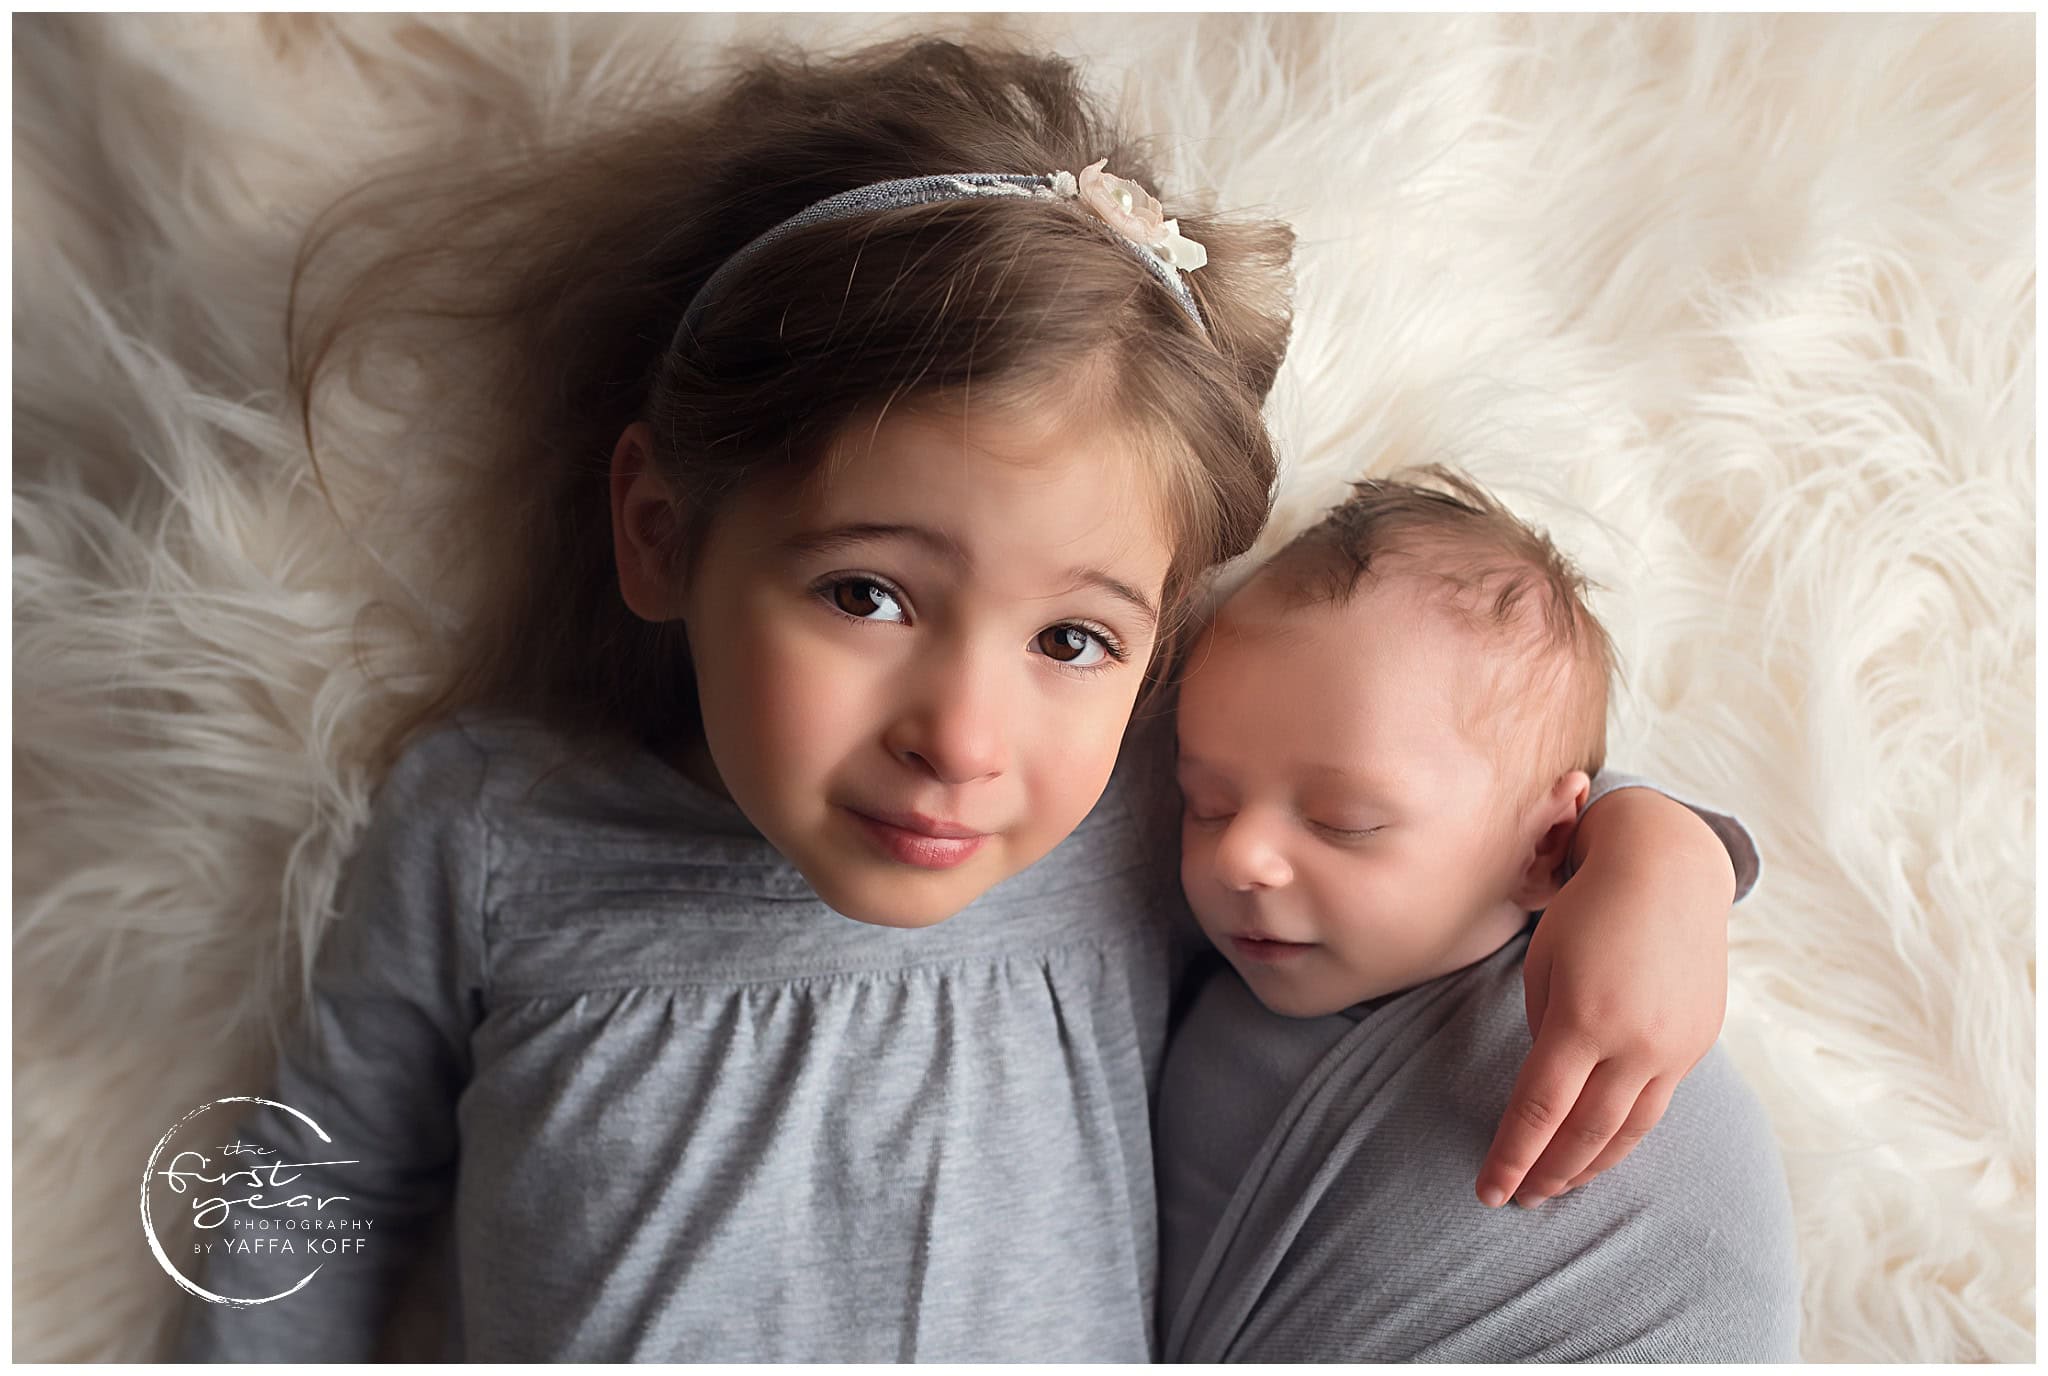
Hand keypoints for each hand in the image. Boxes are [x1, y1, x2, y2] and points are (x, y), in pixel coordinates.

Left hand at [1475, 787, 1734, 1208]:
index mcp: (1583, 1020)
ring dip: (1590, 1166)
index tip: (1488, 1191)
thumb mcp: (1544, 966)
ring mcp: (1674, 1047)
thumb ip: (1546, 1033)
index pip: (1539, 1110)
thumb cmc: (1585, 910)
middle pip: (1585, 1133)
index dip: (1511, 1157)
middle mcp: (1635, 1042)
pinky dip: (1626, 1135)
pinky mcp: (1698, 1042)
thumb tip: (1551, 1087)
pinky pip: (1658, 1105)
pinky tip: (1602, 1147)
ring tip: (1558, 1186)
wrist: (1666, 869)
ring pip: (1629, 1131)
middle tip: (1520, 1200)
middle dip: (1548, 1174)